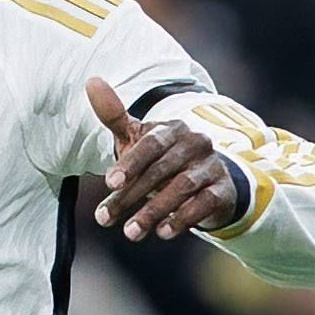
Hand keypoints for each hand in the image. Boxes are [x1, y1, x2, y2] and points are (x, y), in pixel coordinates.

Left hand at [85, 77, 246, 241]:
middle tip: (104, 218)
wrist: (206, 181)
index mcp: (173, 128)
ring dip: (154, 211)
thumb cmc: (162, 159)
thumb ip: (115, 115)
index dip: (130, 163)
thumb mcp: (138, 138)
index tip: (109, 183)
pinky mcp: (223, 191)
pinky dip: (183, 218)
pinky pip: (204, 204)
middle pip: (161, 170)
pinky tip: (163, 232)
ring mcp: (212, 166)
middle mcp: (196, 143)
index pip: (151, 144)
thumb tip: (91, 81)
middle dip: (131, 196)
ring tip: (130, 232)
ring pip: (182, 188)